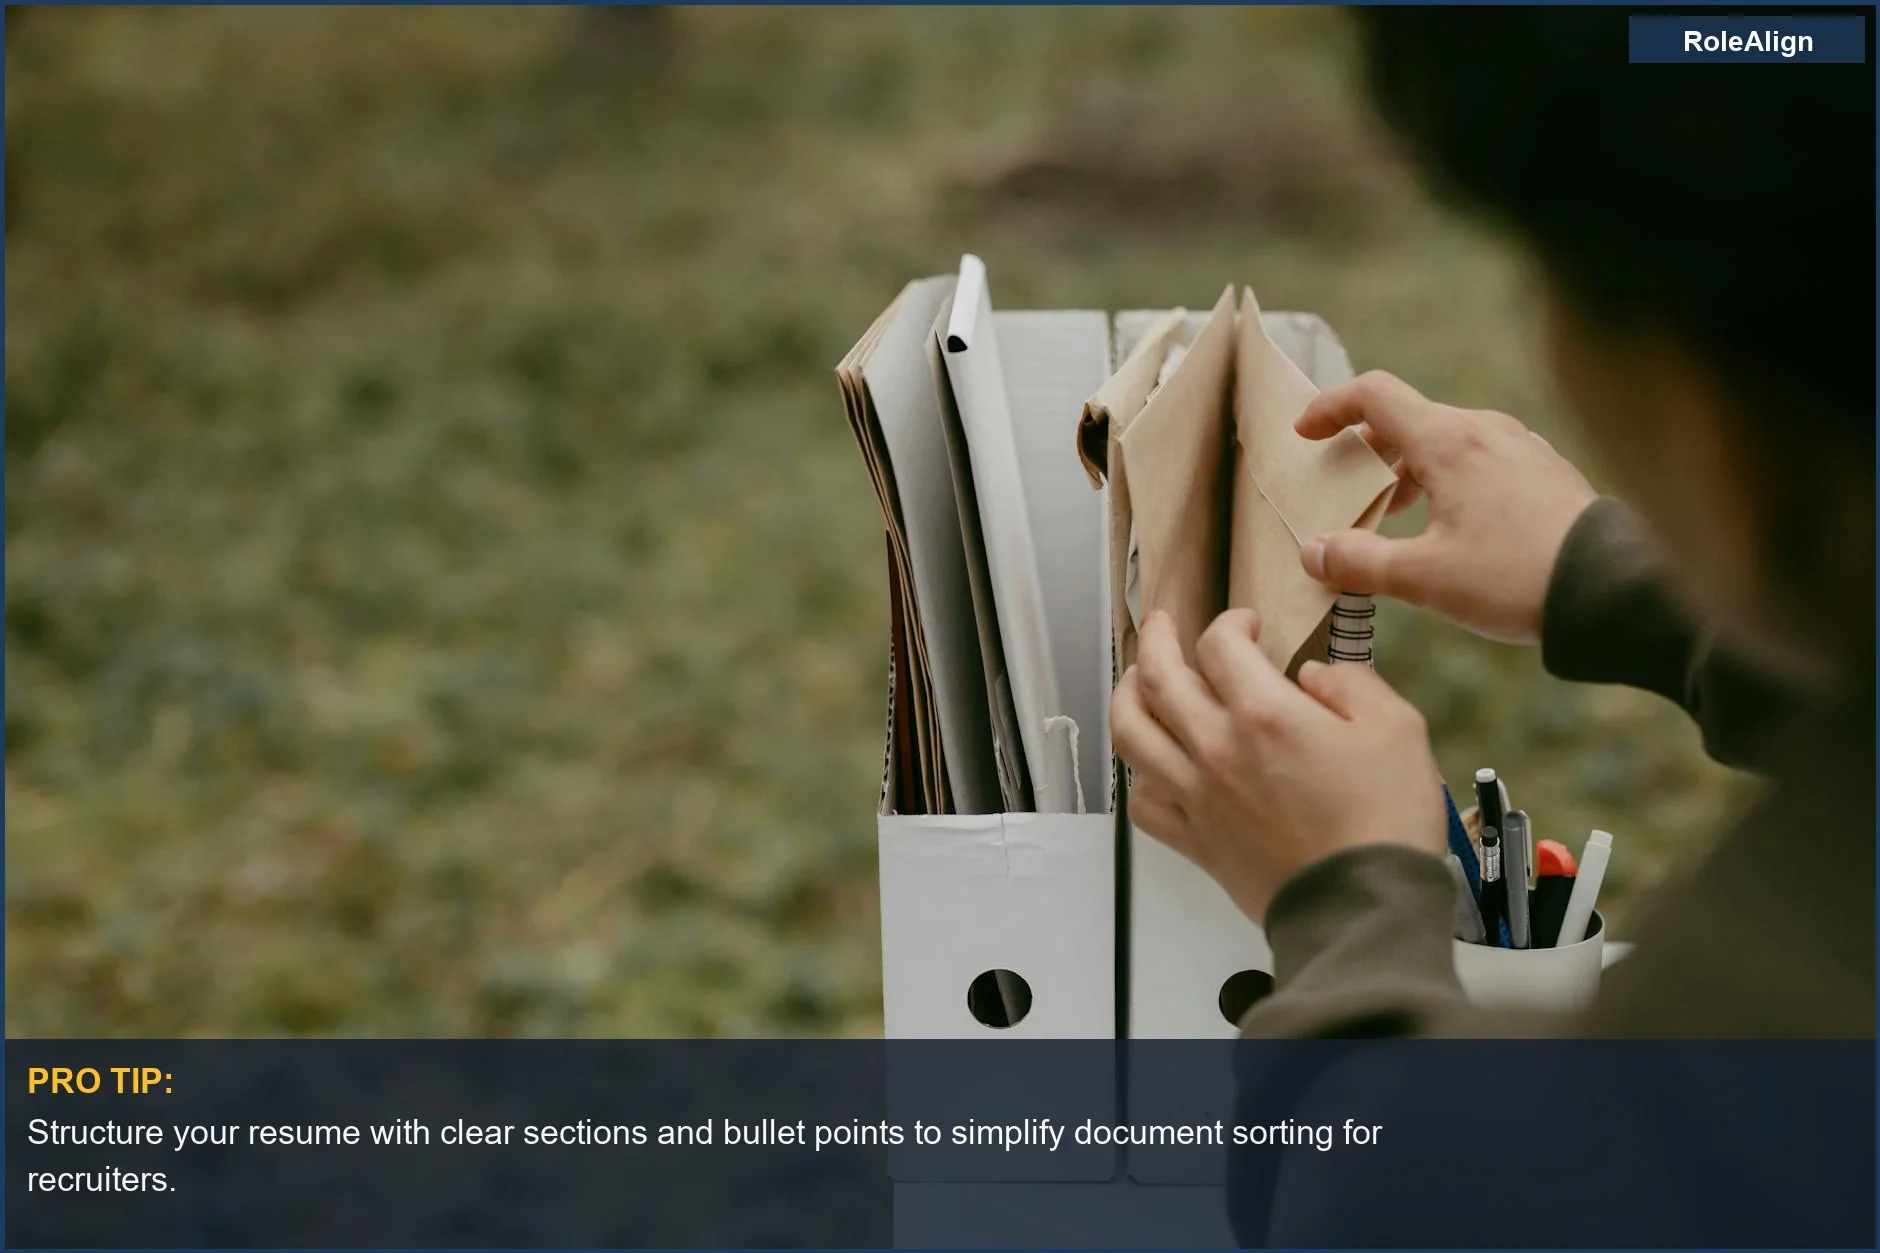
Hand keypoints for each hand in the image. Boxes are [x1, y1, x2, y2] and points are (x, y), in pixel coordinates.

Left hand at [1112, 608, 1446, 923]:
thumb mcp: (1398, 729)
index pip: (1220, 645)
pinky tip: (1152, 765)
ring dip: (1127, 697)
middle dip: (1157, 640)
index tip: (1247, 625)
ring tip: (1135, 682)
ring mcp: (1199, 797)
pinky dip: (1138, 776)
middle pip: (1158, 678)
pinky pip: (1143, 803)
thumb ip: (1352, 685)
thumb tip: (1316, 675)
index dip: (1231, 623)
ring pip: (1131, 734)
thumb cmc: (1385, 823)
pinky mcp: (1196, 841)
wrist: (1365, 907)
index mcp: (1265, 714)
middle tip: (1162, 625)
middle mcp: (1218, 750)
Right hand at [1295, 371, 1598, 643]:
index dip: (1331, 408)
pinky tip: (1451, 529)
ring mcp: (1520, 448)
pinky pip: (1481, 460)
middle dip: (1367, 452)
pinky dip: (1448, 480)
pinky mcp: (1544, 473)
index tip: (1306, 433)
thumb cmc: (1516, 579)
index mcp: (1449, 442)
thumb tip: (1314, 552)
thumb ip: (1359, 562)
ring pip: (1446, 442)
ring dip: (1408, 471)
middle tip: (1345, 491)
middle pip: (1408, 420)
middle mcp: (1486, 431)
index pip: (1374, 395)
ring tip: (1395, 518)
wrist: (1614, 591)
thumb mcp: (1423, 579)